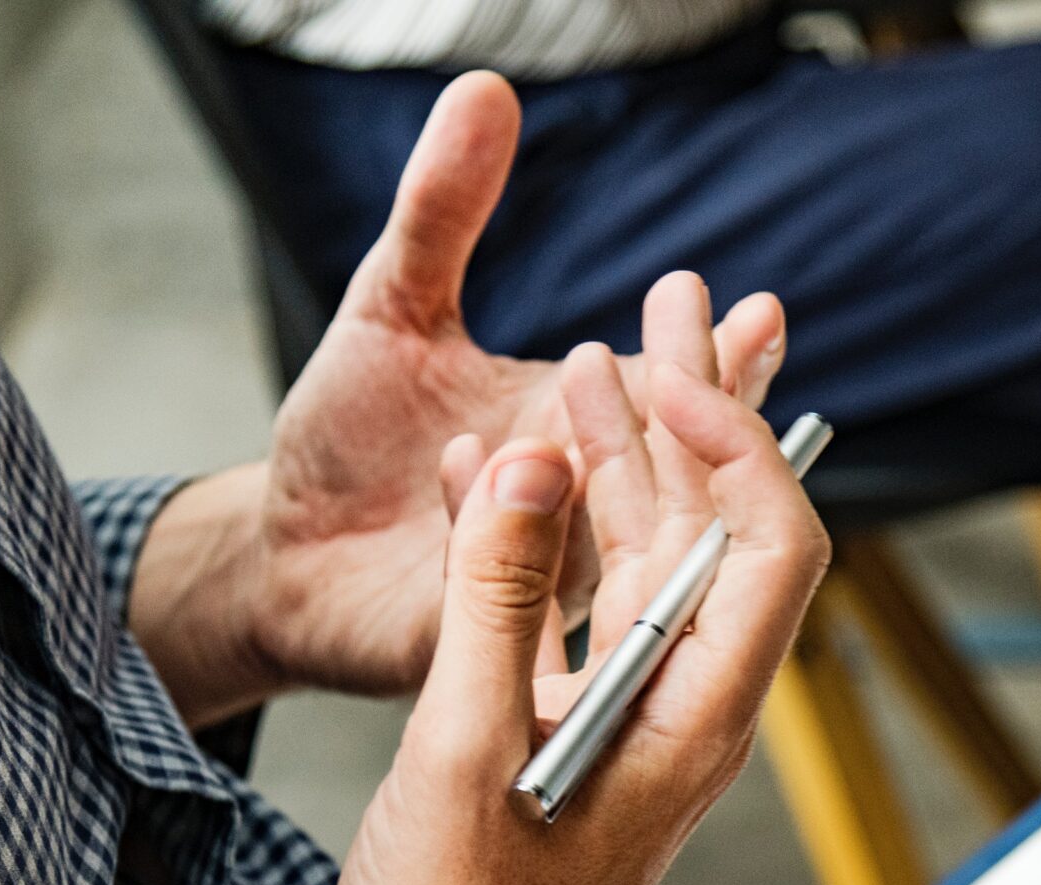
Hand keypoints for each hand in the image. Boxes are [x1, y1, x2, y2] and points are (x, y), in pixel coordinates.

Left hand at [124, 73, 786, 727]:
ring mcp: (535, 583)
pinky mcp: (475, 638)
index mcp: (578, 434)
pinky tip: (480, 467)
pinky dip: (493, 530)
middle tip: (695, 355)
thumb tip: (488, 89)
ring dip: (585, 477)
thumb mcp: (390, 306)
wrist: (280, 553)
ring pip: (594, 540)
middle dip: (688, 416)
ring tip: (563, 413)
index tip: (761, 312)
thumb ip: (443, 210)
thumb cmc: (352, 442)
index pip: (673, 400)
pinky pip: (500, 591)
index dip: (725, 366)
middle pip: (663, 477)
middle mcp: (577, 513)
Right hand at [228, 356, 828, 884]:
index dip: (736, 444)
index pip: (772, 549)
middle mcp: (679, 719)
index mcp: (694, 724)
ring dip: (606, 469)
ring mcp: (623, 731)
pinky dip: (536, 545)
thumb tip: (529, 458)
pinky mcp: (564, 743)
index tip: (663, 372)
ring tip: (572, 363)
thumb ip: (495, 595)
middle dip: (680, 420)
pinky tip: (489, 481)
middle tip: (655, 311)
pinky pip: (568, 618)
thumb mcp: (462, 743)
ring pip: (636, 569)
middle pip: (711, 539)